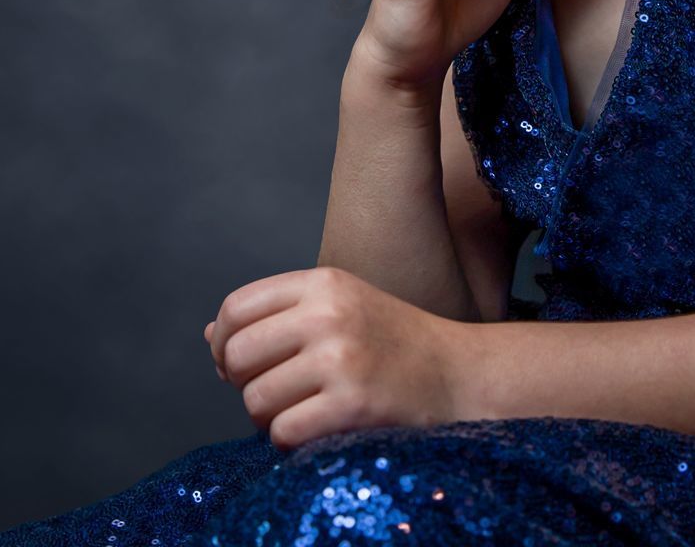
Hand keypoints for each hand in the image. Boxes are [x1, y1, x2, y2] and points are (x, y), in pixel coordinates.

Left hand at [202, 266, 470, 449]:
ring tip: (306, 408)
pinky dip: (292, 440)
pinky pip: (282, 432)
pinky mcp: (352, 404)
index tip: (241, 363)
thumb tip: (210, 336)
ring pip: (255, 400)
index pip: (236, 308)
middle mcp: (330, 314)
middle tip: (278, 390)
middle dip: (245, 383)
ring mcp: (341, 359)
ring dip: (271, 417)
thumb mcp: (341, 307)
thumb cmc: (392, 343)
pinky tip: (320, 427)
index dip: (225, 342)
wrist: (456, 374)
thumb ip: (279, 316)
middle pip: (237, 355)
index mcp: (325, 283)